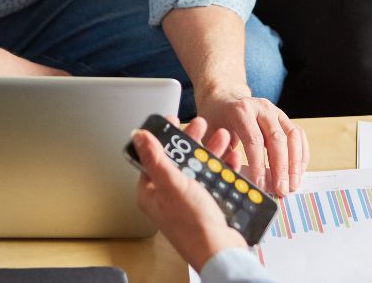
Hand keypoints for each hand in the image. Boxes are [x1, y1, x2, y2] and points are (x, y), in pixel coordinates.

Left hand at [133, 117, 247, 270]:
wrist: (221, 252)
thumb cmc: (194, 226)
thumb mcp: (173, 185)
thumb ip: (155, 159)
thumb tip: (139, 136)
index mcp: (152, 191)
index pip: (154, 155)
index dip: (164, 136)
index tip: (175, 119)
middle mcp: (168, 194)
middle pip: (178, 158)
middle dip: (192, 140)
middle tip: (202, 125)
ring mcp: (188, 199)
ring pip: (198, 166)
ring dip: (211, 150)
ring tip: (223, 137)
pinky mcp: (207, 203)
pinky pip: (214, 178)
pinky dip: (223, 167)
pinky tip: (232, 158)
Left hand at [198, 90, 308, 196]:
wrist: (224, 97)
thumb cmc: (216, 119)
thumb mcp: (210, 134)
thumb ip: (222, 154)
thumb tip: (236, 178)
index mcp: (240, 111)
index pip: (254, 140)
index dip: (259, 165)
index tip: (261, 186)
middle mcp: (261, 108)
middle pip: (277, 138)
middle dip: (281, 168)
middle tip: (282, 190)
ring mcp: (275, 111)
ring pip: (292, 136)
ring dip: (295, 163)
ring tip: (293, 185)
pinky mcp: (284, 117)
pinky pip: (298, 135)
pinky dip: (301, 154)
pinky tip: (298, 172)